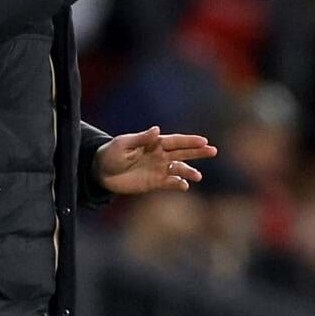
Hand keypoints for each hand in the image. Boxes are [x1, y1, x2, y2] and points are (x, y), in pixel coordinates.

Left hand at [92, 126, 217, 194]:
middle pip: (182, 153)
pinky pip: (169, 183)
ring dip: (189, 171)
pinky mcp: (154, 183)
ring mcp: (158, 169)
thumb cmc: (111, 153)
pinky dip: (178, 184)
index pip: (175, 141)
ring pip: (179, 169)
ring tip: (198, 176)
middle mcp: (159, 155)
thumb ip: (141, 139)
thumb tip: (156, 130)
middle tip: (213, 151)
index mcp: (153, 143)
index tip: (203, 140)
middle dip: (198, 152)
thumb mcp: (123, 144)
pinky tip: (184, 186)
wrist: (101, 172)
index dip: (189, 141)